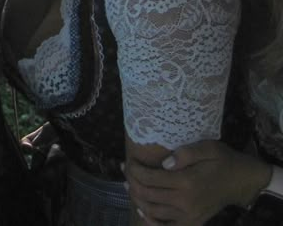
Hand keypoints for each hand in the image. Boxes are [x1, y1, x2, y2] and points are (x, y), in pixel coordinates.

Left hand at [125, 140, 270, 225]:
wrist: (242, 182)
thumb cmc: (223, 160)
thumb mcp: (207, 148)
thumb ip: (185, 153)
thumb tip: (163, 163)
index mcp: (187, 182)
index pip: (151, 178)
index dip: (135, 170)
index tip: (129, 161)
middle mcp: (186, 202)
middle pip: (148, 195)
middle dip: (132, 182)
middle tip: (125, 170)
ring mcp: (190, 216)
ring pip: (153, 212)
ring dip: (137, 199)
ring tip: (129, 184)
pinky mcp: (194, 223)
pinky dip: (152, 222)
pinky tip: (142, 212)